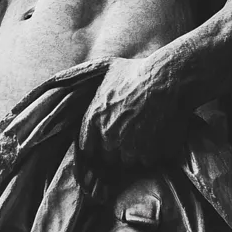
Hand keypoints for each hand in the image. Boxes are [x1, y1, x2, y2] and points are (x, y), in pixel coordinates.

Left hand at [78, 55, 187, 177]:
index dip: (96, 145)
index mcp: (94, 118)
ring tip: (146, 135)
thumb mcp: (106, 69)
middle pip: (107, 158)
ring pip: (128, 162)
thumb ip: (85, 77)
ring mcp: (129, 147)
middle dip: (116, 150)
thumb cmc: (138, 71)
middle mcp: (108, 136)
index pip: (86, 147)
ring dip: (135, 153)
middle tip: (130, 135)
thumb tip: (63, 77)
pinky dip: (153, 154)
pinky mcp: (149, 154)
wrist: (167, 79)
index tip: (104, 142)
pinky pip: (148, 162)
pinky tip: (159, 137)